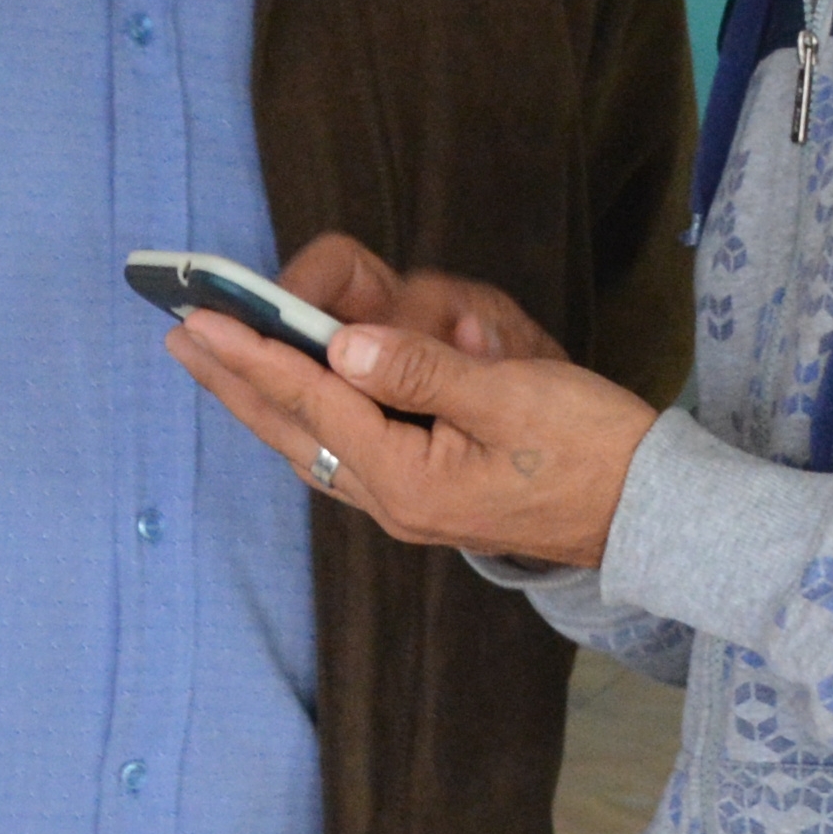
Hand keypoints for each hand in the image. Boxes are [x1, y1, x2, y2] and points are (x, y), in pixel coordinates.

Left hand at [166, 240, 659, 570]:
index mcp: (407, 478)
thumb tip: (342, 346)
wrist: (650, 512)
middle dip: (238, 382)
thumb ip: (422, 370)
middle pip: (295, 431)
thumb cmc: (591, 447)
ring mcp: (408, 506)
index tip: (202, 320)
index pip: (312, 401)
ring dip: (264, 403)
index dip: (254, 355)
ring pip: (313, 446)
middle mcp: (394, 501)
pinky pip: (346, 458)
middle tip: (182, 339)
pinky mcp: (427, 499)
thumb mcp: (510, 394)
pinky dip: (309, 424)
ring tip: (219, 364)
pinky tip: (291, 406)